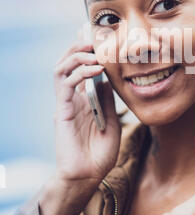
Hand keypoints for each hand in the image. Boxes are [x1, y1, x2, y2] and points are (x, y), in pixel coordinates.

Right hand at [53, 28, 120, 183]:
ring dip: (77, 55)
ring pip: (61, 68)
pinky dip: (79, 71)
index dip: (87, 53)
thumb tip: (109, 80)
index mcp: (84, 101)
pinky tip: (95, 69)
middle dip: (79, 47)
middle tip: (94, 38)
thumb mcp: (112, 122)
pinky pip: (65, 83)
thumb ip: (108, 101)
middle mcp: (73, 99)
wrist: (88, 176)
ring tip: (94, 51)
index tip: (101, 39)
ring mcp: (66, 103)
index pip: (81, 70)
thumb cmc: (100, 154)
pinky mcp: (62, 110)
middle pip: (68, 63)